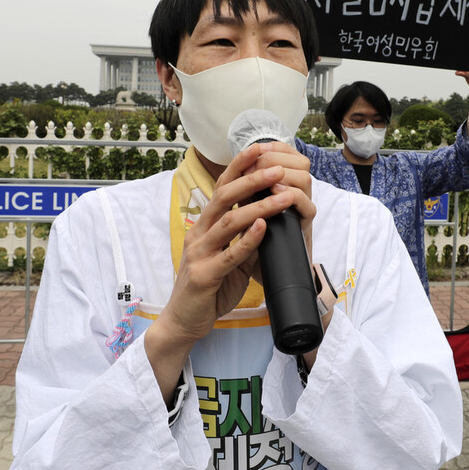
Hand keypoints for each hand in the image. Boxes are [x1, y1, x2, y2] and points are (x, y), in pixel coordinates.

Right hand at [160, 142, 315, 344]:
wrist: (185, 321)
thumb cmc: (210, 286)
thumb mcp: (231, 257)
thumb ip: (245, 238)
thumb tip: (268, 217)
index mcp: (204, 225)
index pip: (221, 187)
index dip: (239, 166)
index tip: (259, 148)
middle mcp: (199, 233)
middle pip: (224, 197)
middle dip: (253, 180)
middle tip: (278, 168)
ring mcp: (199, 253)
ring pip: (229, 221)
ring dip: (259, 206)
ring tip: (283, 196)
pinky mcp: (204, 276)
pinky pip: (229, 255)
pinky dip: (247, 239)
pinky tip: (263, 227)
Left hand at [241, 141, 314, 264]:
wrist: (267, 263)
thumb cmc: (256, 229)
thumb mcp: (249, 200)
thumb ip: (248, 182)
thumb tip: (240, 160)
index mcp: (287, 180)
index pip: (289, 152)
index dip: (273, 147)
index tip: (255, 149)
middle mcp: (299, 190)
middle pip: (300, 161)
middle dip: (274, 159)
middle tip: (254, 167)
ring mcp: (305, 205)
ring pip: (305, 177)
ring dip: (283, 175)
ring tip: (264, 179)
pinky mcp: (305, 223)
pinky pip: (305, 204)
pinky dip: (291, 196)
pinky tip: (275, 196)